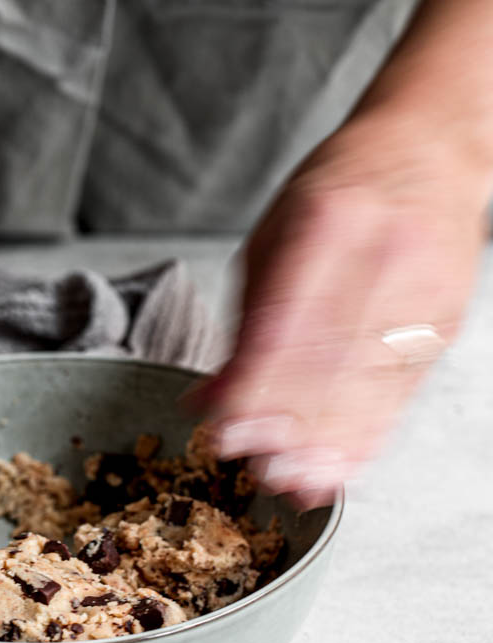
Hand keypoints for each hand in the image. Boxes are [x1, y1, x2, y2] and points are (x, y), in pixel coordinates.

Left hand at [191, 114, 489, 506]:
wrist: (430, 151)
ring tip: (296, 483)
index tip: (228, 433)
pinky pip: (402, 390)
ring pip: (369, 383)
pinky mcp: (443, 322)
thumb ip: (243, 326)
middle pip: (330, 361)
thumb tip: (208, 401)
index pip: (285, 324)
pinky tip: (341, 466)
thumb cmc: (342, 194)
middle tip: (261, 470)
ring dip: (329, 445)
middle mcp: (382, 255)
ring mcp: (421, 291)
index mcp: (326, 223)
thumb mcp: (274, 240)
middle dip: (291, 427)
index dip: (255, 389)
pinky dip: (368, 435)